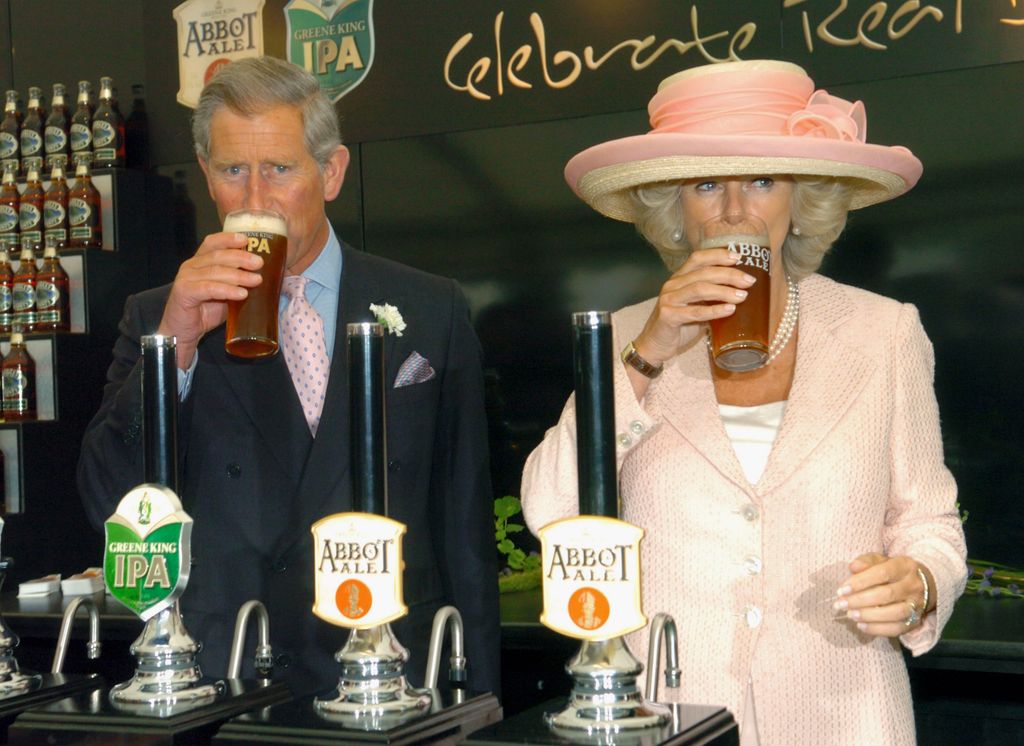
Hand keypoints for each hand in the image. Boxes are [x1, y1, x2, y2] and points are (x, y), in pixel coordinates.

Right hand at [157, 231, 263, 368]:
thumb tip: (265, 277)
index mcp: (200, 261)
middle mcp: (191, 266)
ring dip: (238, 275)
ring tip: (257, 280)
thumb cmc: (205, 311)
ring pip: (215, 271)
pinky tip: (241, 293)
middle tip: (259, 263)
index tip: (247, 239)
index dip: (229, 239)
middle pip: (217, 255)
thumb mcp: (225, 293)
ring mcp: (186, 278)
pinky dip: (227, 290)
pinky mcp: (184, 292)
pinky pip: (208, 288)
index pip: (213, 243)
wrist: (183, 332)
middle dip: (241, 258)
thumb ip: (238, 283)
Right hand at [632, 248, 756, 365]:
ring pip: (700, 289)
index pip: (698, 258)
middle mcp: (673, 285)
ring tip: (743, 296)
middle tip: (749, 281)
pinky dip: (714, 310)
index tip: (738, 257)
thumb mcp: (696, 305)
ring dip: (724, 291)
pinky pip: (694, 312)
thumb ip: (711, 296)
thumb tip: (741, 290)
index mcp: (679, 278)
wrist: (656, 344)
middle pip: (703, 273)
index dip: (718, 255)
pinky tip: (729, 310)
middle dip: (729, 274)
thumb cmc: (680, 325)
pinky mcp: (668, 316)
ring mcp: (669, 300)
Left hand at [833, 553, 927, 636]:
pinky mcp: (916, 621)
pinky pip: (898, 628)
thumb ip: (866, 561)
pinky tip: (861, 625)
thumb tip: (853, 567)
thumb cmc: (893, 571)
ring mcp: (917, 604)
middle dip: (860, 601)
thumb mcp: (881, 560)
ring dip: (869, 616)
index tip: (842, 590)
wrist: (924, 584)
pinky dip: (878, 629)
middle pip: (887, 594)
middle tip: (841, 604)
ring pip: (895, 613)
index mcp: (904, 566)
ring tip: (850, 615)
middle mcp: (913, 585)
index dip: (860, 582)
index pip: (882, 573)